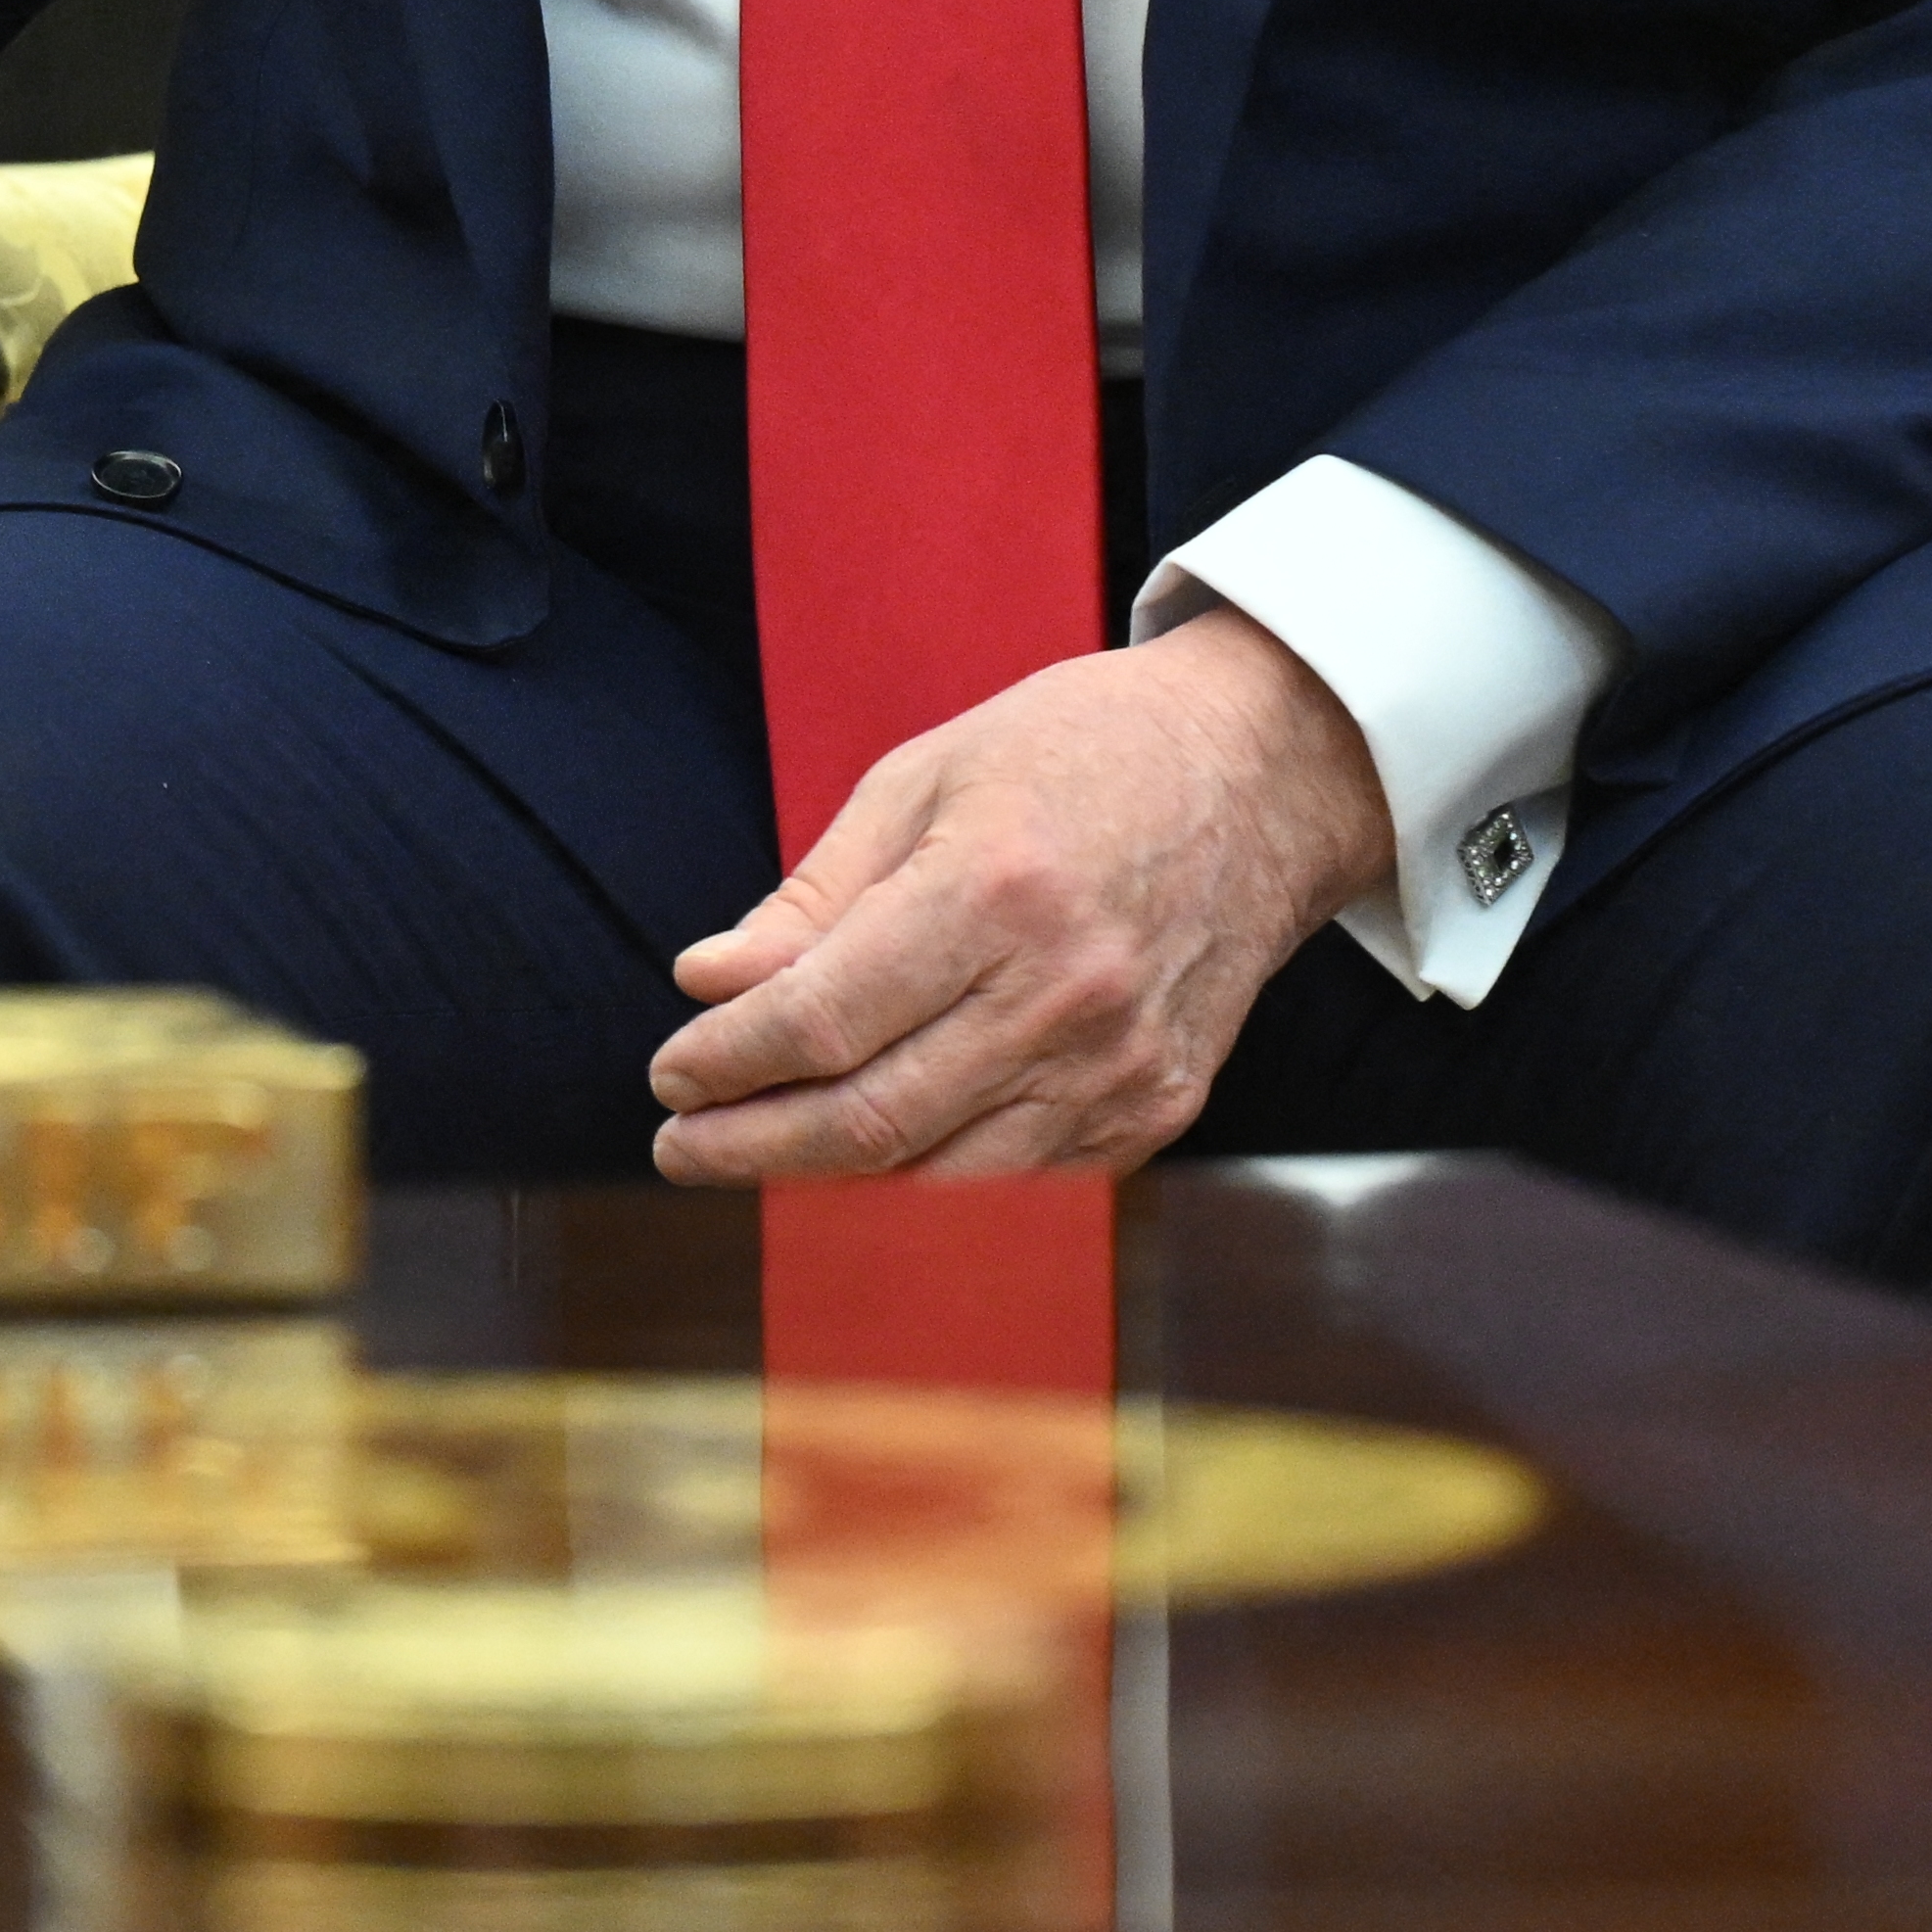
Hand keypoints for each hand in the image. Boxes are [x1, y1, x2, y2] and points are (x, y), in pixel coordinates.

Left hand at [638, 608, 1390, 1183]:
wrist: (1264, 774)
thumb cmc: (1076, 753)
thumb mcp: (923, 777)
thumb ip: (813, 897)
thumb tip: (705, 983)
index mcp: (994, 892)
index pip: (823, 1022)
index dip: (727, 1063)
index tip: (668, 1074)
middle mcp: (1064, 996)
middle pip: (870, 1121)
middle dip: (750, 1146)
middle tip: (678, 1145)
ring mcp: (1121, 1067)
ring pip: (939, 1173)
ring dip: (827, 1175)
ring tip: (753, 1147)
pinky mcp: (1160, 1109)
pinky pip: (1018, 1178)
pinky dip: (928, 1174)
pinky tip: (870, 1147)